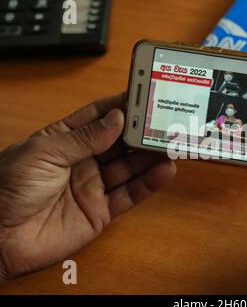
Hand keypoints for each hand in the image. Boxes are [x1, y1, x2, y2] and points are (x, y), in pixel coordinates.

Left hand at [0, 92, 175, 282]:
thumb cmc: (8, 188)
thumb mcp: (44, 152)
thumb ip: (84, 137)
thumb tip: (117, 119)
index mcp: (63, 140)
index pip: (97, 117)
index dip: (120, 106)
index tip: (143, 95)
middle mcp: (82, 161)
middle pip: (118, 142)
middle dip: (141, 131)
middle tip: (165, 121)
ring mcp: (93, 185)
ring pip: (129, 167)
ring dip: (150, 156)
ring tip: (171, 145)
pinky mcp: (101, 210)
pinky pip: (130, 194)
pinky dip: (149, 183)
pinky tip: (165, 171)